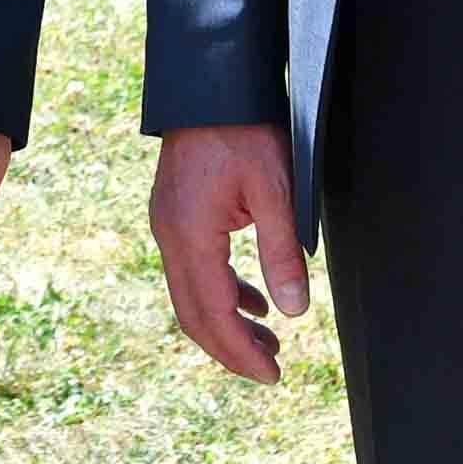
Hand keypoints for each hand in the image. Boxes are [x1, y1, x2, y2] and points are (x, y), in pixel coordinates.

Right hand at [150, 123, 306, 383]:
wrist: (210, 87)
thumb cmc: (244, 131)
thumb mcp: (275, 191)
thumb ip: (282, 253)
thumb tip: (294, 311)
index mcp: (190, 236)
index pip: (213, 314)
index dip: (241, 352)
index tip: (272, 375)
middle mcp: (170, 237)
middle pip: (194, 315)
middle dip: (231, 349)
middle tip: (271, 370)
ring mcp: (167, 226)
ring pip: (191, 295)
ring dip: (227, 324)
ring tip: (268, 342)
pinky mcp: (175, 216)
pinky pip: (193, 271)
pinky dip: (222, 294)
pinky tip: (251, 300)